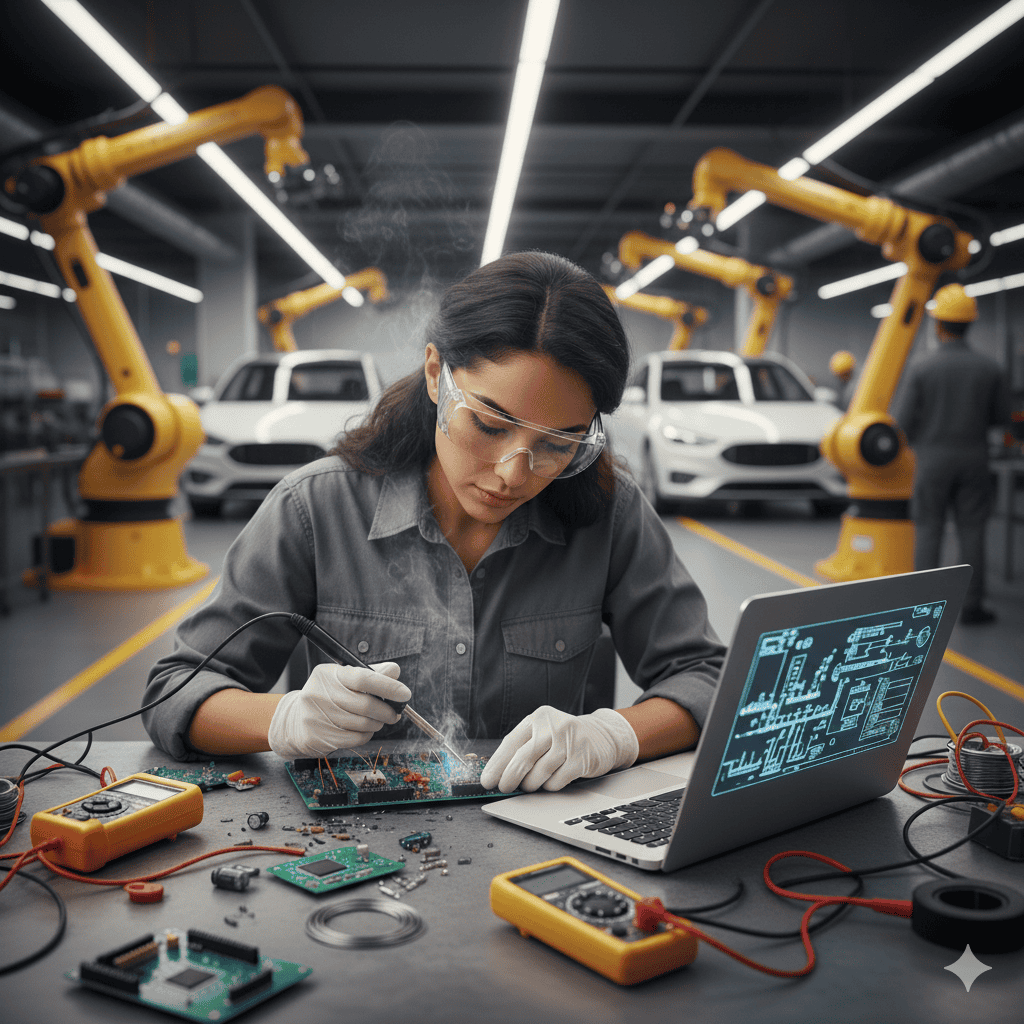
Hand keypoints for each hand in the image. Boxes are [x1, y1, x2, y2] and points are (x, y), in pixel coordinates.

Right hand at [268, 662, 409, 758]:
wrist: (294, 721)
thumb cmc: (327, 696)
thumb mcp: (344, 679)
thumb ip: (371, 674)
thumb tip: (394, 671)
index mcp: (329, 674)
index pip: (363, 678)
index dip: (388, 687)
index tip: (405, 694)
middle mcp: (319, 693)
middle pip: (365, 705)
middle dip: (387, 711)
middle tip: (395, 713)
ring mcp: (316, 716)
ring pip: (362, 724)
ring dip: (377, 723)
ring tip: (378, 720)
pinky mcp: (318, 737)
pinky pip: (355, 739)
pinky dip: (366, 735)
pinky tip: (364, 730)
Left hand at [480, 706, 638, 792]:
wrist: (603, 737)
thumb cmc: (564, 739)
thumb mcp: (543, 734)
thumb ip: (523, 748)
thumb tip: (498, 774)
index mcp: (537, 719)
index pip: (511, 743)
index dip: (496, 764)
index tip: (487, 780)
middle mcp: (552, 726)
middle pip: (523, 758)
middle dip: (510, 778)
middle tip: (504, 788)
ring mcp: (568, 742)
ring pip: (539, 773)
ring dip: (531, 784)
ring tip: (532, 784)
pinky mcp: (581, 758)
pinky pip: (557, 781)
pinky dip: (550, 786)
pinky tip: (553, 780)